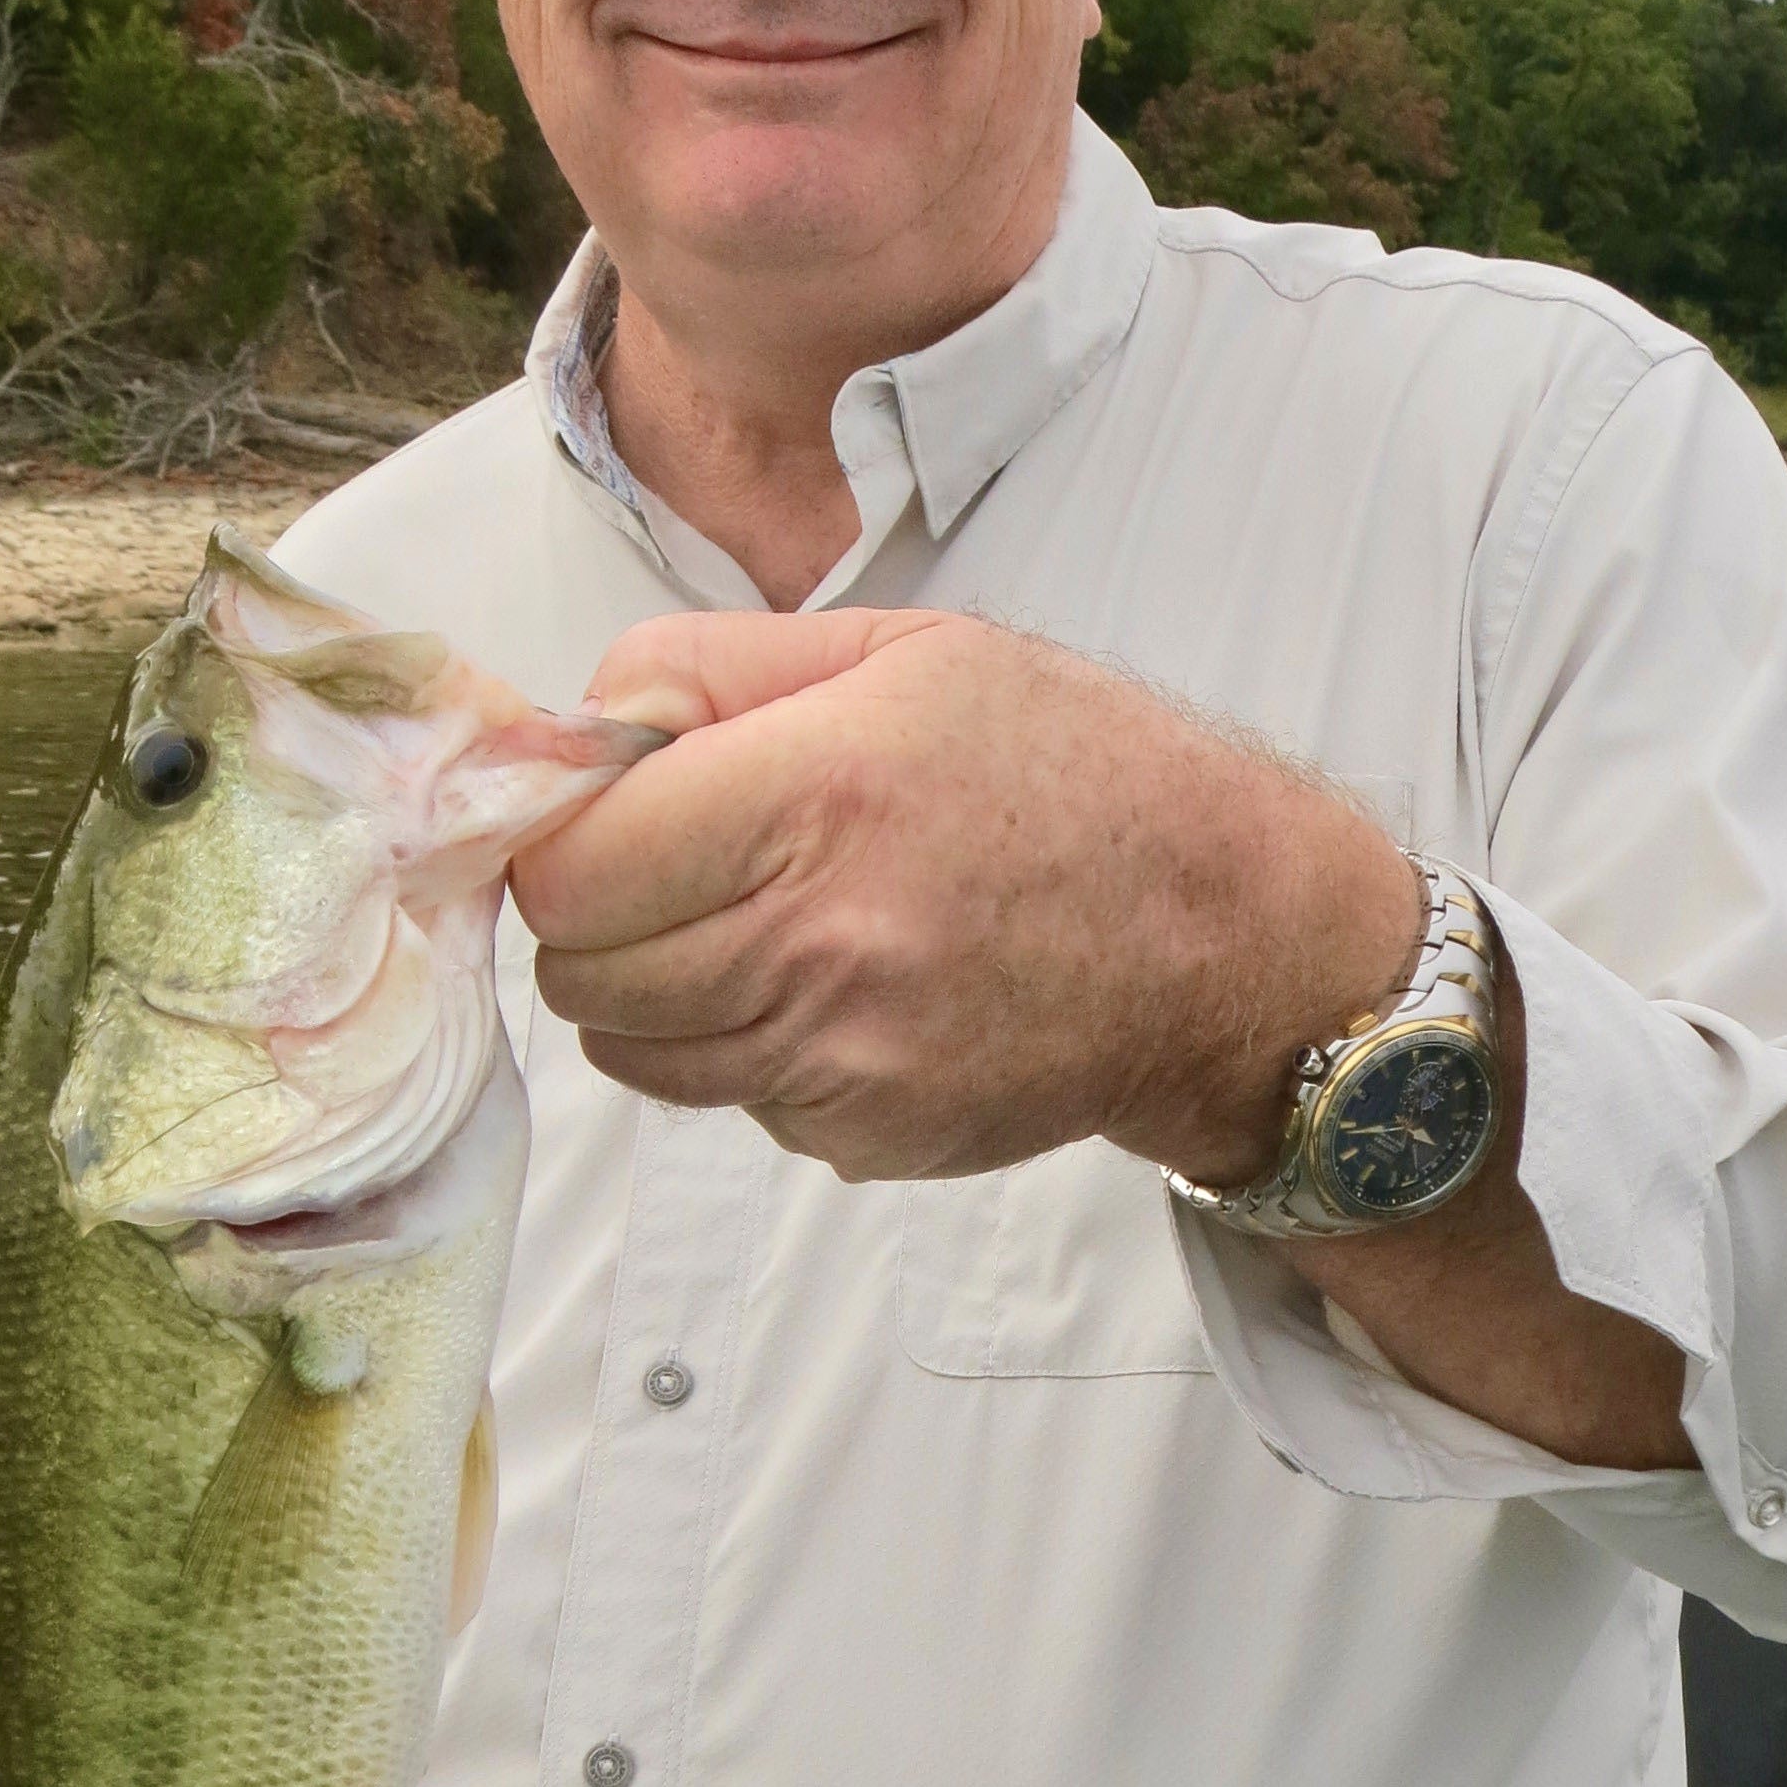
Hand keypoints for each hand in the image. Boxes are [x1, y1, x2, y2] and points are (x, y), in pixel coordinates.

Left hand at [511, 609, 1417, 1184]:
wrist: (1226, 939)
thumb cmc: (1073, 773)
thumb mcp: (901, 649)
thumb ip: (709, 670)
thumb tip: (574, 730)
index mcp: (812, 798)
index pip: (567, 867)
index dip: (560, 837)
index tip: (602, 812)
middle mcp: (817, 945)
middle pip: (578, 970)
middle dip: (599, 915)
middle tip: (675, 866)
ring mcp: (841, 1061)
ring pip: (632, 1053)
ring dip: (657, 992)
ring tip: (759, 923)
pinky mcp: (864, 1138)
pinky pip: (729, 1101)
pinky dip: (746, 1052)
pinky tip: (838, 989)